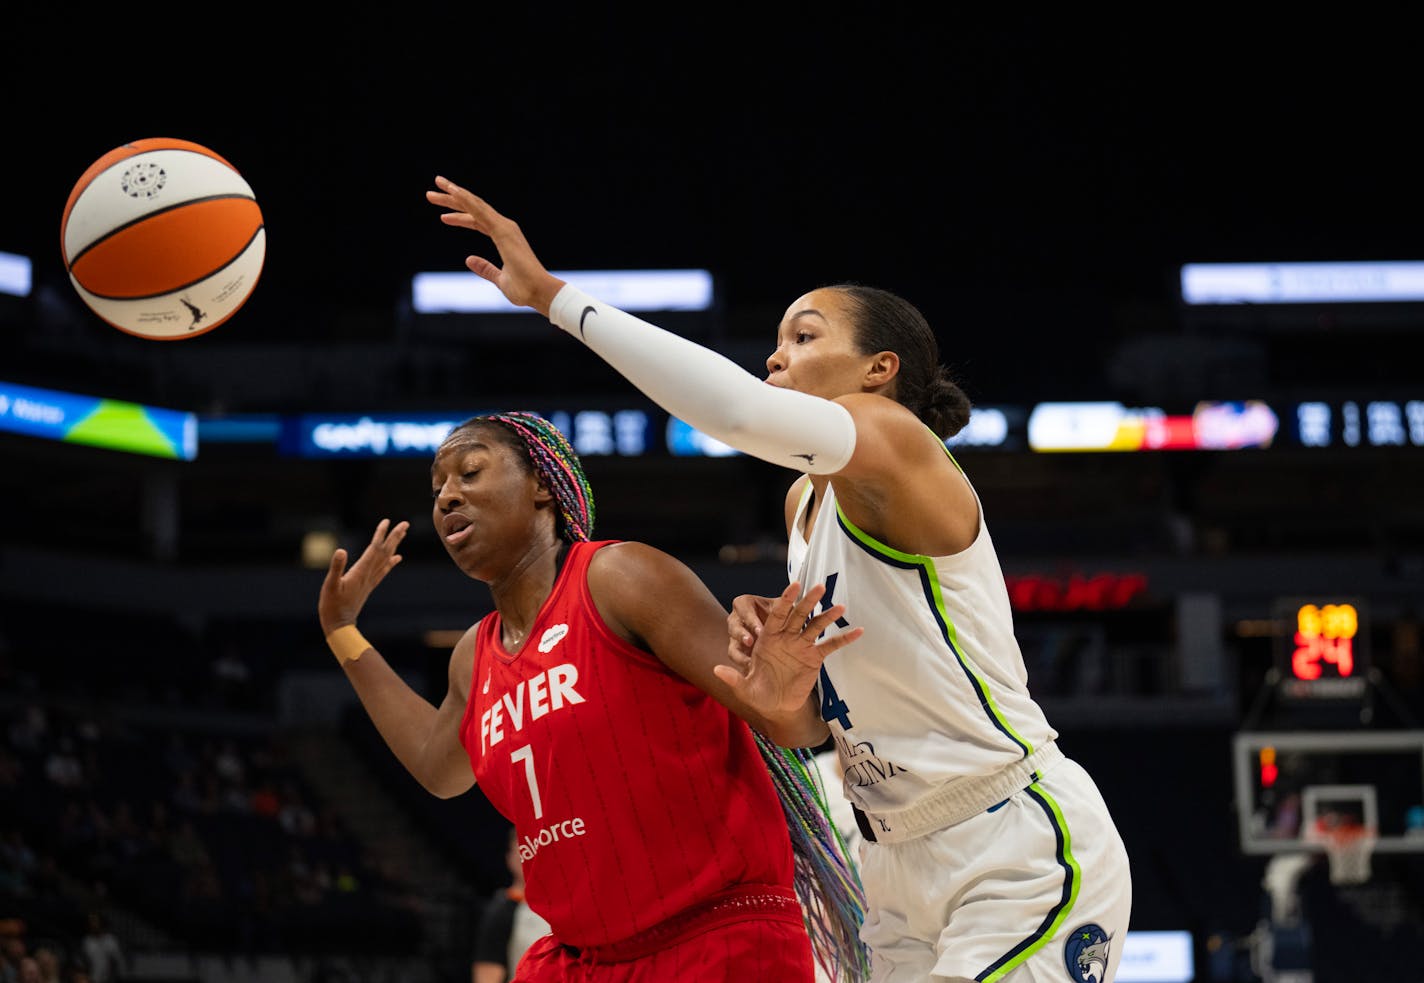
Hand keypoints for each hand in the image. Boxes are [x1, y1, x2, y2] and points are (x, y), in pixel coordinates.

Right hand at [318, 519, 409, 634]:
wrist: (340, 625)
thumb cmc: (332, 606)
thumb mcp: (330, 585)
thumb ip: (336, 568)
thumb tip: (341, 551)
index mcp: (360, 571)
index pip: (374, 549)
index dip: (380, 534)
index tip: (386, 521)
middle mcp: (369, 574)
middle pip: (385, 552)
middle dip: (395, 537)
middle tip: (405, 523)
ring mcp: (370, 580)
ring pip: (386, 559)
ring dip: (394, 545)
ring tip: (402, 534)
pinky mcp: (368, 586)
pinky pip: (383, 571)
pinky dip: (391, 562)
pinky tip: (398, 558)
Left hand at [425, 176, 565, 315]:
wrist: (539, 292)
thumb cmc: (524, 289)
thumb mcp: (500, 279)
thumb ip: (485, 269)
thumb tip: (468, 259)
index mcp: (503, 237)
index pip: (477, 222)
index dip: (460, 217)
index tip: (443, 217)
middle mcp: (504, 227)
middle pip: (474, 209)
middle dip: (453, 199)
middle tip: (431, 194)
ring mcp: (504, 227)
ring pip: (475, 205)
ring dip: (456, 194)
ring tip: (438, 184)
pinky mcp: (503, 230)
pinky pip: (480, 211)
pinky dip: (467, 200)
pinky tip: (454, 191)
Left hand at [713, 581, 862, 718]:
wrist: (777, 707)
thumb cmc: (759, 694)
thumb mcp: (745, 689)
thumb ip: (734, 678)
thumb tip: (716, 671)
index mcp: (768, 639)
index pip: (776, 614)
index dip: (784, 600)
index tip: (793, 585)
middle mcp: (786, 637)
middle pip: (798, 615)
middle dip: (808, 601)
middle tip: (819, 586)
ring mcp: (801, 646)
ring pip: (815, 626)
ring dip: (828, 616)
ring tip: (841, 606)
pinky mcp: (814, 658)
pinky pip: (830, 646)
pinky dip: (844, 639)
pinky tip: (859, 631)